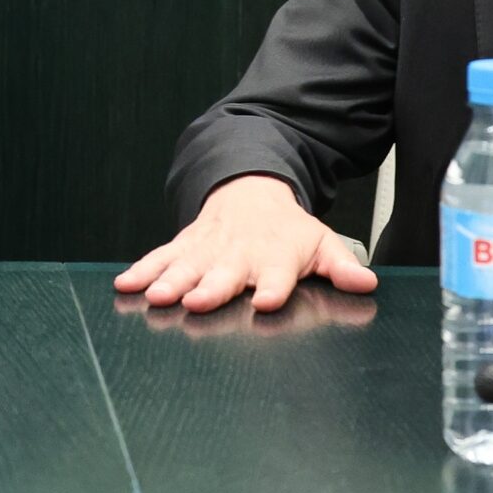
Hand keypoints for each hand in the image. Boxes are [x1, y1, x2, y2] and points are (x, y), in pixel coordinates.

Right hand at [113, 174, 377, 312]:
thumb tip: (367, 283)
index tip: (266, 302)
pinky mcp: (184, 246)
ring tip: (156, 296)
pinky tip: (125, 284)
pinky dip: (142, 271)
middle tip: (196, 301)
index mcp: (276, 256)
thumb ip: (341, 267)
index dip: (273, 288)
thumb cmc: (287, 230)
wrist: (251, 191)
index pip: (277, 275)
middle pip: (224, 273)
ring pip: (187, 266)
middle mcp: (239, 254)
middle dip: (210, 287)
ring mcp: (208, 249)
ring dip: (170, 280)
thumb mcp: (321, 243)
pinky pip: (160, 258)